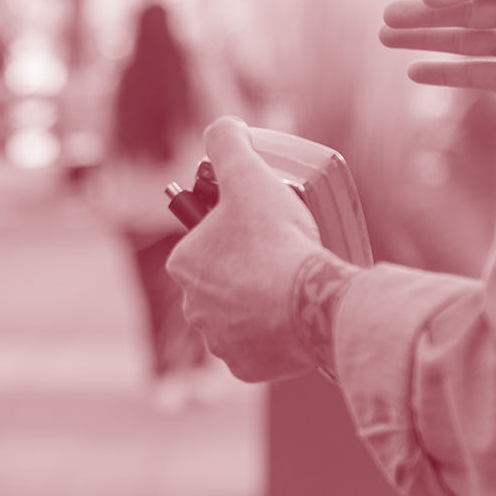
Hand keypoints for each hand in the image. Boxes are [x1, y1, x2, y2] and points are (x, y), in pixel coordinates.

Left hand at [166, 117, 347, 383]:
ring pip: (241, 316)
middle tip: (285, 254)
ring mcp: (219, 342)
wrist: (311, 302)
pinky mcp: (246, 368)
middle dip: (248, 269)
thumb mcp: (249, 176)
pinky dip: (273, 336)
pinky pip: (258, 349)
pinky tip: (292, 319)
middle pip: (225, 280)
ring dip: (259, 304)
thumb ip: (228, 142)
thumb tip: (222, 127)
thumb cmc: (276, 240)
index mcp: (184, 266)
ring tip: (292, 286)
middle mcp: (193, 308)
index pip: (208, 242)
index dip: (237, 230)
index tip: (266, 227)